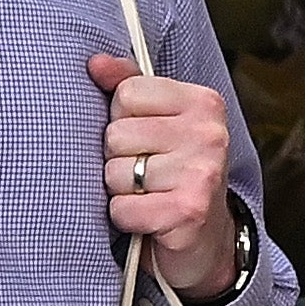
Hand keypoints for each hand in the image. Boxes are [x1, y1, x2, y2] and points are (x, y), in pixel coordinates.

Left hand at [85, 47, 245, 296]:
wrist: (205, 242)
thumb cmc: (174, 176)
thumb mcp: (158, 122)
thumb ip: (128, 86)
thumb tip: (95, 63)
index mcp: (203, 103)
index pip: (126, 94)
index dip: (122, 120)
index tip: (146, 140)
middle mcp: (209, 133)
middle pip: (117, 134)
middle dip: (119, 159)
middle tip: (146, 174)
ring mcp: (202, 172)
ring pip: (116, 172)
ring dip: (121, 191)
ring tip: (148, 195)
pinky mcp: (188, 211)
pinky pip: (123, 208)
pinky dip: (125, 218)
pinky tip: (148, 219)